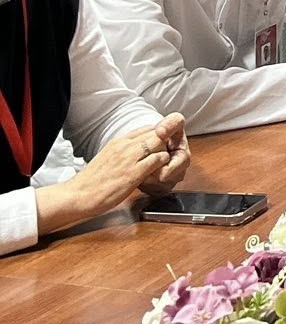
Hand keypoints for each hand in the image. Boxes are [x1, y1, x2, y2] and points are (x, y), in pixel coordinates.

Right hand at [34, 120, 184, 235]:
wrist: (77, 195)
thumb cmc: (91, 182)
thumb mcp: (108, 158)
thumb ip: (122, 152)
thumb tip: (135, 152)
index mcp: (118, 141)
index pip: (146, 128)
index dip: (158, 135)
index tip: (162, 145)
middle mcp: (125, 145)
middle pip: (155, 133)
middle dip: (165, 142)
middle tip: (169, 154)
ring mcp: (130, 158)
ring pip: (159, 143)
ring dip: (165, 153)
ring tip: (165, 164)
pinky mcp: (134, 173)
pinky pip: (158, 160)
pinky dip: (164, 164)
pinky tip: (162, 172)